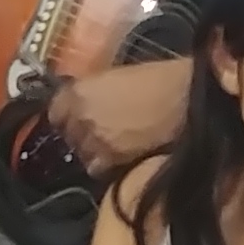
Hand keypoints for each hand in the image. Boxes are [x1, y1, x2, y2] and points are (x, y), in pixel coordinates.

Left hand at [45, 59, 193, 176]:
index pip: (55, 109)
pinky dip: (106, 166)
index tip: (73, 116)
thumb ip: (98, 90)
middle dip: (79, 133)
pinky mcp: (113, 161)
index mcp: (80, 91)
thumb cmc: (163, 80)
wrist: (188, 101)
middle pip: (67, 134)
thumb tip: (92, 99)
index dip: (66, 114)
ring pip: (82, 153)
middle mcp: (81, 117)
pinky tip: (120, 158)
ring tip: (111, 146)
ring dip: (92, 151)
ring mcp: (95, 141)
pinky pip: (98, 169)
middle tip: (97, 131)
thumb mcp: (121, 76)